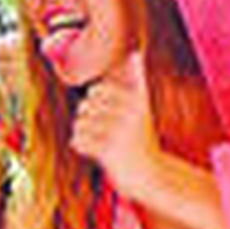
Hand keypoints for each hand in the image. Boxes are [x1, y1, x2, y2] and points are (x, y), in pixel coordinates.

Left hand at [71, 52, 160, 202]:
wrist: (150, 175)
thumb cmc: (141, 138)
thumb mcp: (142, 107)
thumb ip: (137, 80)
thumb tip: (136, 53)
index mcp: (136, 100)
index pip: (98, 89)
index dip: (94, 99)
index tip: (103, 110)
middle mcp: (129, 114)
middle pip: (86, 105)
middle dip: (85, 115)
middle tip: (96, 127)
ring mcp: (119, 133)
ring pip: (80, 122)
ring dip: (81, 132)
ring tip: (93, 139)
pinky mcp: (109, 151)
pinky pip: (78, 140)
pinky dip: (79, 144)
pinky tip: (89, 149)